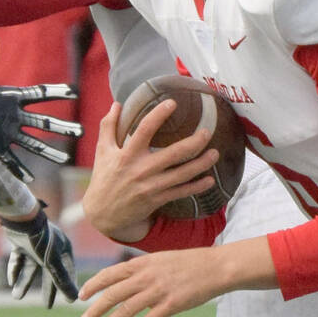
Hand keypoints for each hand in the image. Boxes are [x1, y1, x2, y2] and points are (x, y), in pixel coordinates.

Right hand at [0, 44, 81, 164]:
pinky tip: (32, 179)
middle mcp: (13, 117)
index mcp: (11, 98)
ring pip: (32, 144)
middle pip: (43, 122)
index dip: (57, 92)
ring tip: (65, 159)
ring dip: (50, 152)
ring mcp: (6, 134)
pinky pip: (10, 161)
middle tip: (81, 130)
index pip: (40, 93)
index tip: (75, 92)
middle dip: (64, 127)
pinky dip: (20, 170)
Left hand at [2, 208, 76, 306]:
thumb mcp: (52, 262)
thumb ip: (61, 280)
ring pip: (30, 268)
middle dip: (47, 290)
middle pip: (49, 273)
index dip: (67, 286)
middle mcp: (50, 247)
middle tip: (47, 306)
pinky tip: (10, 281)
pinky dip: (15, 270)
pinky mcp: (20, 242)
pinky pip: (18, 259)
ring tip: (16, 296)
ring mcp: (35, 245)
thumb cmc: (40, 238)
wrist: (20, 217)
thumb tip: (74, 299)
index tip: (67, 301)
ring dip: (23, 282)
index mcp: (63, 249)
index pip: (68, 272)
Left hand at [77, 247, 235, 316]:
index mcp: (142, 263)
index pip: (109, 274)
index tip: (81, 296)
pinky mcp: (171, 304)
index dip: (93, 285)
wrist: (216, 267)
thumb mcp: (161, 260)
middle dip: (95, 309)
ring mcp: (158, 290)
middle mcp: (146, 276)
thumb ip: (142, 271)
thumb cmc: (190, 264)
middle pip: (113, 294)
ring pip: (126, 309)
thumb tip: (125, 284)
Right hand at [80, 99, 222, 241]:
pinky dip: (197, 187)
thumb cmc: (104, 178)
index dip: (158, 115)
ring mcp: (151, 186)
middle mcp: (141, 169)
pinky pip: (181, 192)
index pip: (144, 130)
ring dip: (201, 164)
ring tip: (215, 153)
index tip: (172, 103)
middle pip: (172, 154)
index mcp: (127, 154)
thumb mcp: (102, 151)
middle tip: (207, 132)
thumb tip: (117, 104)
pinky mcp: (157, 199)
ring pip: (182, 174)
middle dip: (193, 143)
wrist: (103, 213)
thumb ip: (108, 126)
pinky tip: (210, 180)